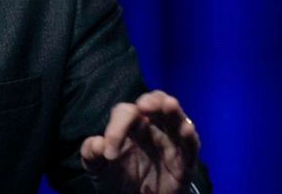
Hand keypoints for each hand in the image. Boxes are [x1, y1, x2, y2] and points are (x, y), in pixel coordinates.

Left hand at [80, 90, 200, 193]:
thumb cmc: (117, 180)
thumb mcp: (98, 168)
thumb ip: (91, 154)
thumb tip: (97, 143)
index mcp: (130, 126)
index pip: (126, 113)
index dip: (117, 128)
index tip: (108, 152)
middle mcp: (152, 129)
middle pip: (155, 103)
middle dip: (151, 101)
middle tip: (143, 106)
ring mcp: (170, 144)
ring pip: (176, 120)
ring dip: (173, 111)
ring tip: (168, 105)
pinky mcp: (184, 163)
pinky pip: (190, 147)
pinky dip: (190, 137)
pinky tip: (186, 129)